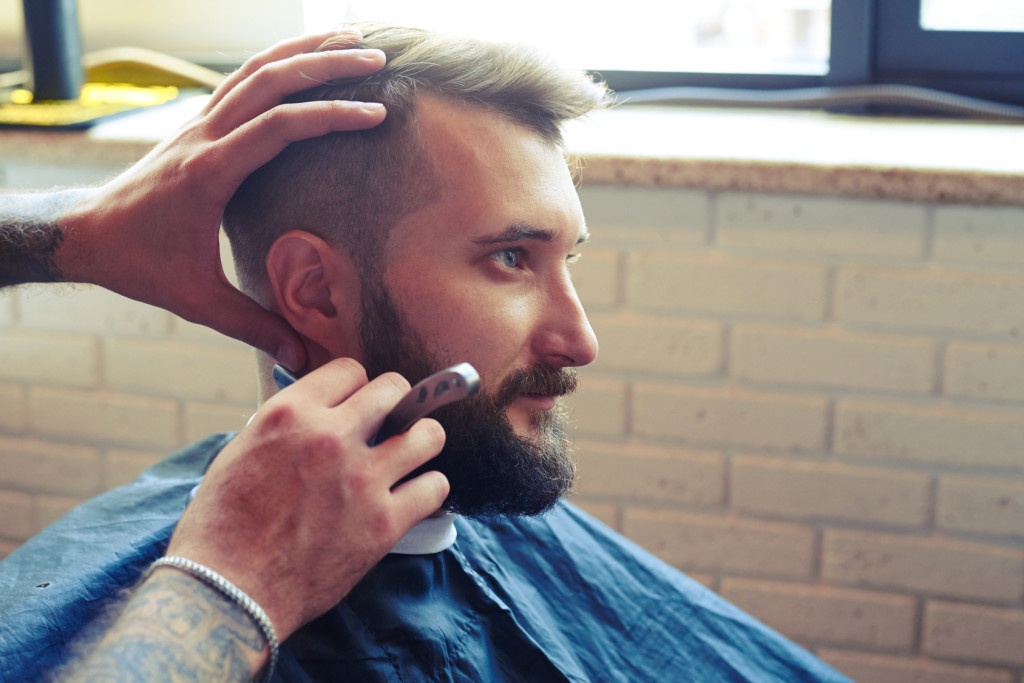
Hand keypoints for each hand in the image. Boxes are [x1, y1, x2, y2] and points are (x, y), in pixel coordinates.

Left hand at [56, 29, 386, 370]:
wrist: (84, 233)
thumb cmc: (138, 265)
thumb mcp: (197, 301)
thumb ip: (254, 327)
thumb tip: (302, 361)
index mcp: (209, 173)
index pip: (278, 127)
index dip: (330, 116)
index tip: (376, 116)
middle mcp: (203, 136)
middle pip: (270, 80)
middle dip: (327, 64)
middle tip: (378, 59)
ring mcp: (198, 123)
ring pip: (254, 69)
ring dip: (303, 51)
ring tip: (351, 40)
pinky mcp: (198, 124)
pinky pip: (242, 80)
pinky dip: (277, 62)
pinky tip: (304, 59)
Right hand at [164, 358, 448, 640]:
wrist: (228, 591)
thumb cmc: (224, 524)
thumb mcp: (243, 449)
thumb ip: (287, 423)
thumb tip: (321, 410)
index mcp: (290, 414)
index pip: (350, 370)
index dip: (356, 387)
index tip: (357, 405)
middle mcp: (330, 438)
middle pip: (394, 389)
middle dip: (396, 402)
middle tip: (392, 421)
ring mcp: (362, 480)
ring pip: (427, 435)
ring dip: (422, 440)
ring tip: (412, 452)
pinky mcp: (383, 523)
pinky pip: (435, 487)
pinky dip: (429, 489)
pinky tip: (415, 494)